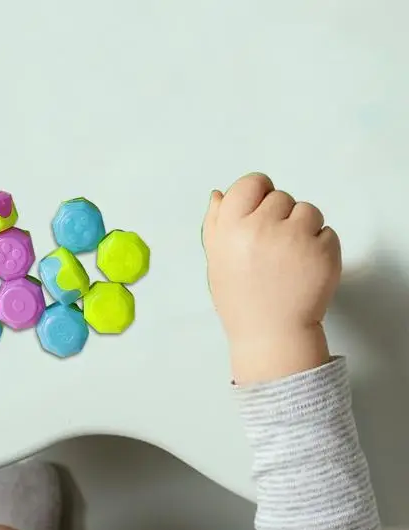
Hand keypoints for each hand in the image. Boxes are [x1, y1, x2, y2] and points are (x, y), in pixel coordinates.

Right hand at [202, 173, 341, 383]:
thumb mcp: (216, 262)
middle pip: (281, 197)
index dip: (258, 195)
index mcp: (230, 228)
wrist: (271, 334)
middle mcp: (261, 228)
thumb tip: (220, 194)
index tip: (260, 215)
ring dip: (303, 229)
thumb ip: (215, 225)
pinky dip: (320, 248)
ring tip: (289, 261)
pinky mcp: (325, 249)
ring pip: (308, 211)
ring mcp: (296, 237)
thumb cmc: (241, 300)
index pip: (251, 183)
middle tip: (271, 252)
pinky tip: (304, 270)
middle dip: (279, 218)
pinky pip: (327, 232)